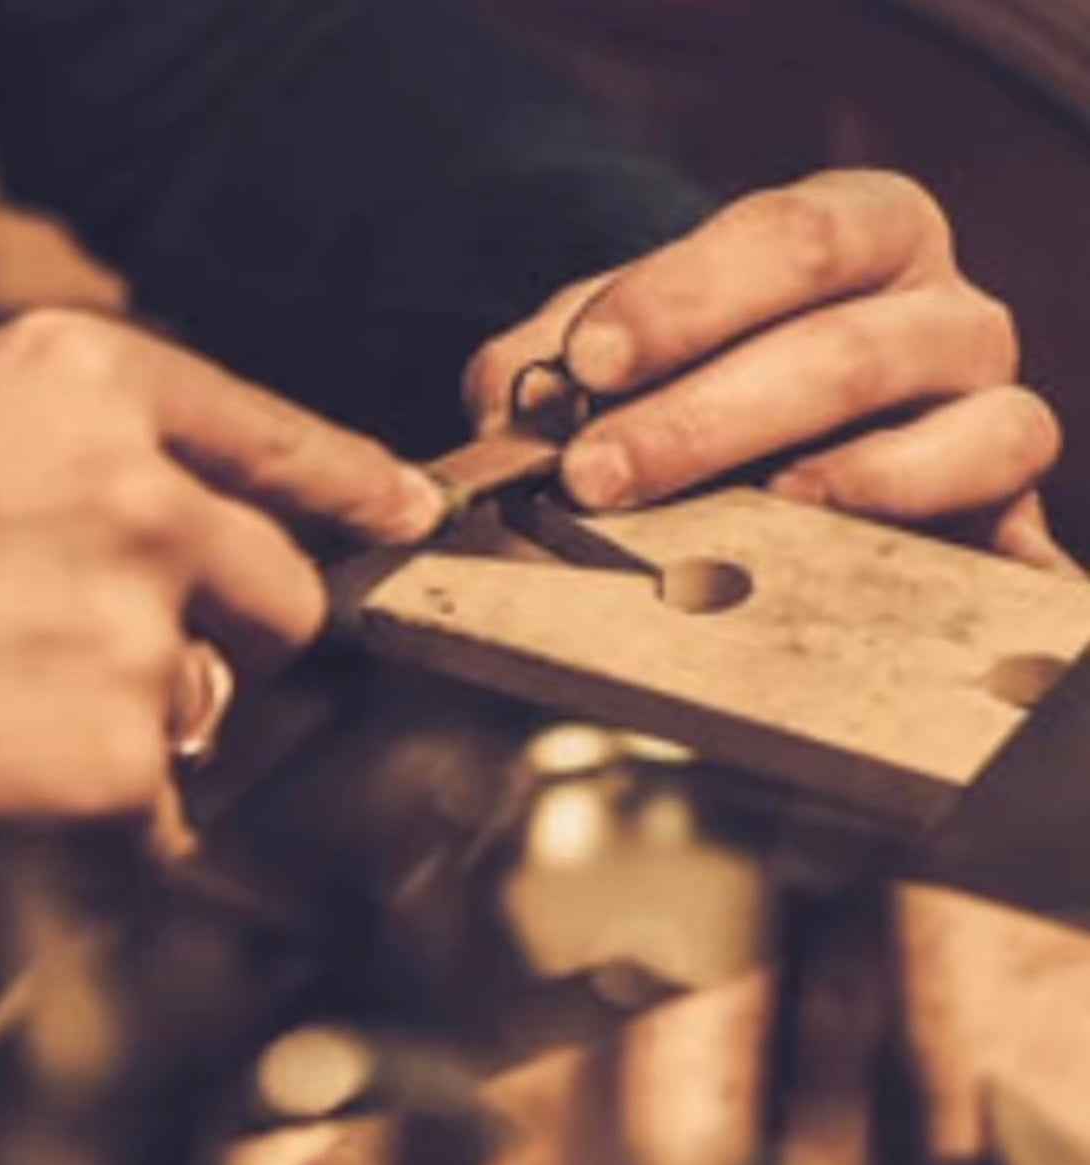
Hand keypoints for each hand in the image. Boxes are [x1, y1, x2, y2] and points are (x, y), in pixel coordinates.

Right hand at [0, 310, 443, 866]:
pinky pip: (160, 814)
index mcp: (83, 387)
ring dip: (141, 730)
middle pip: (282, 596)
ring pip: (214, 712)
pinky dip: (100, 824)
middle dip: (228, 639)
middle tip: (101, 657)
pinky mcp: (113, 762)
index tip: (408, 517)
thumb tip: (197, 523)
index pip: (272, 436)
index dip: (352, 483)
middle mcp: (134, 495)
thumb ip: (80, 463)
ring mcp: (132, 630)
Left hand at [464, 169, 1077, 572]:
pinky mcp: (1005, 505)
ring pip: (970, 429)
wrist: (810, 442)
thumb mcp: (627, 345)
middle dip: (706, 418)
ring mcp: (987, 406)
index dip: (684, 297)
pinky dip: (962, 552)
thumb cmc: (708, 377)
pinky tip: (867, 571)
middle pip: (848, 349)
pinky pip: (1019, 534)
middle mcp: (939, 309)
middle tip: (597, 476)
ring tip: (754, 515)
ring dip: (846, 484)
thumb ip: (555, 359)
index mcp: (855, 237)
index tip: (589, 360)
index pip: (785, 240)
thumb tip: (501, 412)